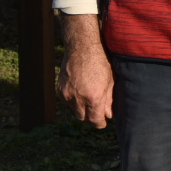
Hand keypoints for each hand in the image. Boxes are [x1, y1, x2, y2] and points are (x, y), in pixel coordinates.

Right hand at [58, 13, 113, 127]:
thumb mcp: (110, 81)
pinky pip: (67, 102)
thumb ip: (109, 100)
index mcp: (94, 97)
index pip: (95, 120)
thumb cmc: (101, 62)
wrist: (82, 47)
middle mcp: (78, 98)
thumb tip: (109, 115)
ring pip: (74, 111)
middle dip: (91, 117)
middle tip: (98, 111)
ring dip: (82, 109)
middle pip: (83, 118)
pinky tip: (81, 90)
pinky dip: (73, 101)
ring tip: (90, 98)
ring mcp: (67, 95)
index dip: (100, 123)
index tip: (103, 122)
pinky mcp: (60, 90)